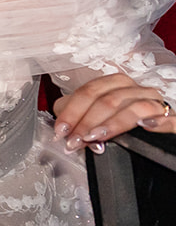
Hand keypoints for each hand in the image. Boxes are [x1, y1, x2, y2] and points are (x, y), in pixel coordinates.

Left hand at [52, 72, 174, 151]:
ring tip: (95, 138)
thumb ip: (77, 116)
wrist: (152, 127)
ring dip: (112, 124)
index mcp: (115, 84)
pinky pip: (170, 119)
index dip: (72, 111)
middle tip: (74, 141)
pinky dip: (158, 122)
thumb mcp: (95, 114)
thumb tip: (62, 128)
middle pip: (108, 100)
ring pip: (134, 108)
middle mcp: (136, 89)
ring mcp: (156, 103)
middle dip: (87, 122)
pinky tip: (145, 126)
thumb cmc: (117, 119)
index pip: (89, 92)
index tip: (61, 130)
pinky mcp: (171, 119)